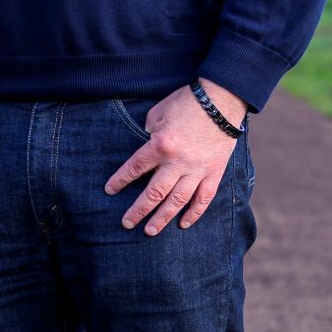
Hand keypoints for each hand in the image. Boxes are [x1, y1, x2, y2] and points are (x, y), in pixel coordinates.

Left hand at [105, 82, 243, 234]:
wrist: (221, 100)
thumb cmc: (186, 103)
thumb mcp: (157, 114)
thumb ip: (148, 135)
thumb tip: (146, 152)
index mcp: (160, 145)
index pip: (135, 168)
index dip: (120, 181)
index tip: (110, 191)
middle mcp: (178, 162)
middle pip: (154, 193)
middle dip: (138, 210)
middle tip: (127, 224)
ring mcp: (198, 170)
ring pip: (178, 201)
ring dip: (163, 218)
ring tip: (150, 231)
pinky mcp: (215, 172)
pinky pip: (204, 198)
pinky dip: (194, 213)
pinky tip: (183, 224)